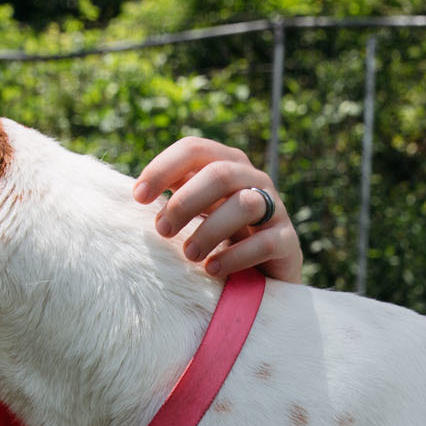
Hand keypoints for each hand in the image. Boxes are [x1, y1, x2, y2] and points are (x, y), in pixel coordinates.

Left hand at [134, 137, 302, 283]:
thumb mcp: (196, 213)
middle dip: (186, 202)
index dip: (163, 167)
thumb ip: (175, 197)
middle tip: (162, 229)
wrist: (265, 276)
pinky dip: (235, 256)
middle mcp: (253, 179)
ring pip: (244, 204)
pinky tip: (212, 270)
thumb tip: (137, 194)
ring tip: (188, 254)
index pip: (194, 149)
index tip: (138, 197)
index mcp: (227, 164)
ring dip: (210, 230)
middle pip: (219, 174)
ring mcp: (275, 209)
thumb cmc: (220, 240)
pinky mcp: (287, 241)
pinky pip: (265, 242)